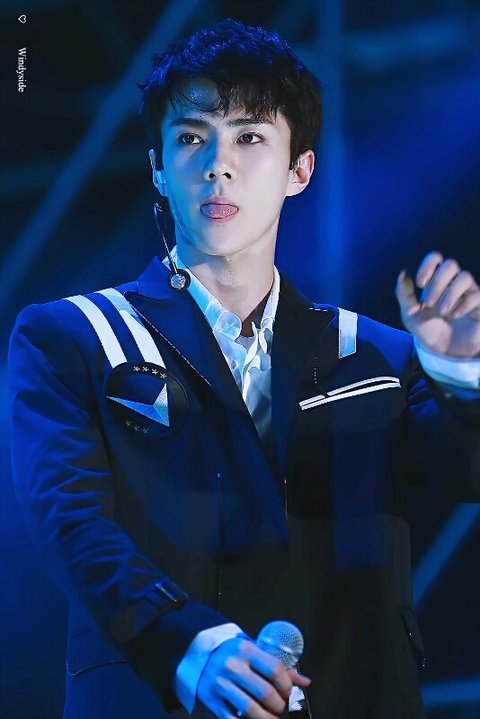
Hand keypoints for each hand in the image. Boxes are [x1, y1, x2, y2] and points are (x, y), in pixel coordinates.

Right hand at [196, 636, 310, 718]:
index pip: (275, 669)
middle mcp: (233, 665)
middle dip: (279, 705)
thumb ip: (278, 666)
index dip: (287, 686)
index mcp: (246, 650)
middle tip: (279, 706)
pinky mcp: (212, 700)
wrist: (202, 655)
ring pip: (251, 710)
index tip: (288, 692)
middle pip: (266, 693)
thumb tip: (305, 681)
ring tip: (271, 717)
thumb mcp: (254, 652)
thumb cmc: (234, 654)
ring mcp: (221, 683)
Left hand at [395, 251, 479, 357]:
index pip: (435, 258)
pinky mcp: (479, 305)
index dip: (428, 265)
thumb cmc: (427, 329)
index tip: (420, 283)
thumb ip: (404, 295)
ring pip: (465, 277)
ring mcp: (468, 293)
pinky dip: (464, 303)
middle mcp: (452, 283)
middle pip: (451, 264)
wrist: (443, 351)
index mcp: (435, 281)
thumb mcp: (410, 315)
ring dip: (450, 294)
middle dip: (437, 283)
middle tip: (428, 304)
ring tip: (442, 312)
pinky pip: (477, 295)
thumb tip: (403, 273)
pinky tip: (455, 314)